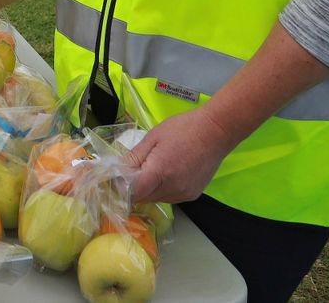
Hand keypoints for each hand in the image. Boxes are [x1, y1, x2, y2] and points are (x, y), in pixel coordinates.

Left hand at [124, 107, 240, 203]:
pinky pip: (168, 198)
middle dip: (132, 188)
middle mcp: (172, 188)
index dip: (120, 189)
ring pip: (155, 199)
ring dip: (147, 190)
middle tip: (129, 171)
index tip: (113, 181)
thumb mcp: (152, 138)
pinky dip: (161, 190)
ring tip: (149, 170)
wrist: (215, 132)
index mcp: (160, 172)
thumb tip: (116, 171)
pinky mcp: (192, 196)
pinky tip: (164, 174)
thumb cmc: (182, 129)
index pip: (132, 193)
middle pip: (142, 198)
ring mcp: (183, 194)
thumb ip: (134, 158)